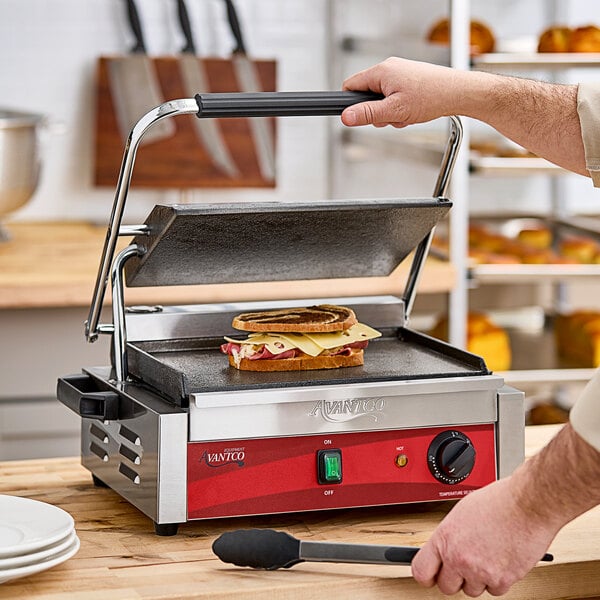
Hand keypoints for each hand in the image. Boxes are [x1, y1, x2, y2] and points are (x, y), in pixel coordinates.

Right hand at [341, 57, 464, 127]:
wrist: (457, 92)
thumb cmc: (431, 96)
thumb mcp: (394, 110)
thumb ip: (367, 114)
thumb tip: (346, 116)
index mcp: (381, 71)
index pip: (351, 86)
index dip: (350, 104)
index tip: (358, 116)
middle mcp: (389, 68)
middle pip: (367, 95)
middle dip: (377, 112)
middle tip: (392, 117)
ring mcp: (400, 73)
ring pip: (382, 99)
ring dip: (390, 112)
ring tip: (406, 114)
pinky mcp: (408, 80)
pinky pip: (395, 97)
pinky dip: (400, 108)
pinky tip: (412, 111)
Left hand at [411, 477, 556, 596]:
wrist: (528, 504)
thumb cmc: (499, 501)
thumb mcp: (462, 512)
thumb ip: (451, 535)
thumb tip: (446, 547)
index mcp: (445, 537)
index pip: (421, 570)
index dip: (427, 574)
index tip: (431, 574)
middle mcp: (459, 557)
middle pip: (446, 587)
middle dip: (454, 578)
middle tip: (462, 566)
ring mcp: (480, 571)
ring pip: (472, 590)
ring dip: (477, 579)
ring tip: (487, 557)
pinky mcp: (502, 580)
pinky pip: (494, 590)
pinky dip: (498, 580)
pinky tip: (501, 561)